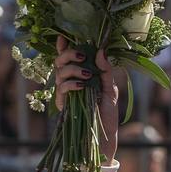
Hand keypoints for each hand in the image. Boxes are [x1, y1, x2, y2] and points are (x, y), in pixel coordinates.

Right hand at [54, 36, 118, 163]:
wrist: (105, 137)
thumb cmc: (107, 114)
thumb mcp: (111, 90)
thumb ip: (106, 72)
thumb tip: (101, 51)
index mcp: (81, 75)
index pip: (68, 57)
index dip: (63, 45)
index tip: (64, 35)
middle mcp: (70, 82)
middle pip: (60, 60)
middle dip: (69, 53)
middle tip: (83, 55)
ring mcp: (66, 93)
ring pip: (59, 72)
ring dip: (72, 69)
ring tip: (87, 75)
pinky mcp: (64, 105)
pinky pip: (61, 89)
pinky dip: (71, 84)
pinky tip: (82, 85)